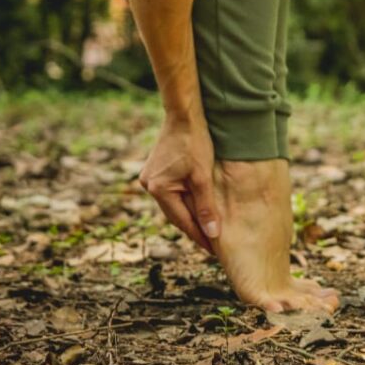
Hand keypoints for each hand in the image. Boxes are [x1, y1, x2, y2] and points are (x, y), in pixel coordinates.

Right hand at [139, 117, 219, 251]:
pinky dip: (185, 199)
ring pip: (174, 203)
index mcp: (159, 189)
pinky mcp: (155, 171)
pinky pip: (172, 192)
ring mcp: (150, 178)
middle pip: (176, 214)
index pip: (183, 221)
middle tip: (213, 243)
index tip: (215, 250)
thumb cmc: (195, 142)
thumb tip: (212, 233)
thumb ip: (206, 206)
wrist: (184, 115)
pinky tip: (198, 205)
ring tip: (207, 227)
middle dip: (195, 227)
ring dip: (190, 213)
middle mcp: (149, 186)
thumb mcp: (203, 176)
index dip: (200, 236)